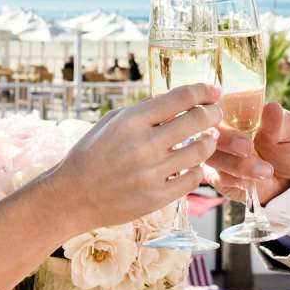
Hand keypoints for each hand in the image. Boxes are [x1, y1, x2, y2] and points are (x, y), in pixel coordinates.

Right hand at [50, 83, 221, 233]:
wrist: (72, 197)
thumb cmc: (91, 155)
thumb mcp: (111, 122)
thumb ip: (144, 111)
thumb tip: (178, 100)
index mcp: (131, 121)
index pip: (181, 97)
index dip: (204, 91)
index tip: (213, 92)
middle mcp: (144, 145)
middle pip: (198, 120)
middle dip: (214, 113)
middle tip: (217, 113)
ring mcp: (152, 173)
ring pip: (200, 151)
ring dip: (209, 142)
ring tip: (208, 139)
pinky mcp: (156, 198)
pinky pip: (193, 179)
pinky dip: (197, 169)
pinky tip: (192, 165)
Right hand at [205, 101, 289, 205]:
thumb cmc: (286, 147)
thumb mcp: (289, 133)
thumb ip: (279, 122)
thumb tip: (272, 107)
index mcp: (233, 111)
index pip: (213, 104)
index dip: (214, 110)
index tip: (229, 117)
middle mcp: (218, 130)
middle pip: (206, 131)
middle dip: (228, 140)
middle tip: (248, 147)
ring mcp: (214, 154)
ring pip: (211, 156)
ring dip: (238, 165)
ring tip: (266, 171)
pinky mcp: (215, 176)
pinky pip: (218, 177)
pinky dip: (238, 179)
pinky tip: (256, 181)